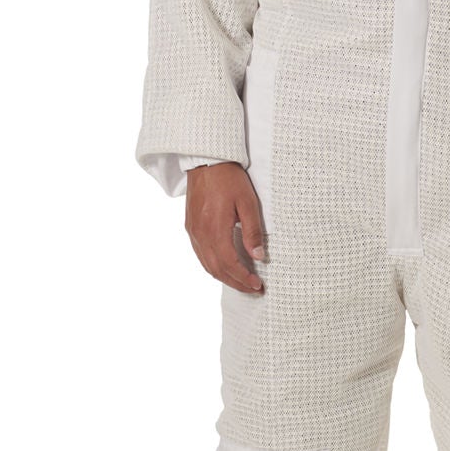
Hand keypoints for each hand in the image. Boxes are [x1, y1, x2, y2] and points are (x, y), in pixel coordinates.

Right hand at [185, 163, 267, 294]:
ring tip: (240, 282)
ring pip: (206, 265)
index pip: (229, 264)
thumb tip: (259, 256)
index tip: (258, 285)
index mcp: (215, 230)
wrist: (206, 161)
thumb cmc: (229, 179)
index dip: (244, 278)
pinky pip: (200, 255)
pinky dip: (212, 266)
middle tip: (252, 289)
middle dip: (235, 282)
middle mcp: (200, 235)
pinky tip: (224, 267)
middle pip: (217, 270)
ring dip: (224, 277)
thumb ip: (252, 231)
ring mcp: (193, 232)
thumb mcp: (248, 203)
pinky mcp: (190, 227)